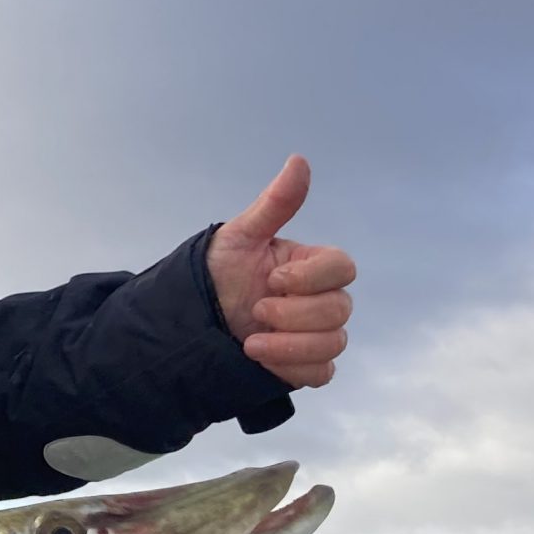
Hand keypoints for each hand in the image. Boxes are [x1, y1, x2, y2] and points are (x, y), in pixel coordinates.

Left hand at [206, 154, 356, 387]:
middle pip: (341, 309)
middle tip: (255, 310)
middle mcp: (319, 299)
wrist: (189, 321)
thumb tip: (299, 161)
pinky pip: (321, 372)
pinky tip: (259, 356)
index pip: (343, 268)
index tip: (273, 278)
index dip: (312, 277)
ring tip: (250, 341)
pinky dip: (293, 366)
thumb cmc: (215, 273)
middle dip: (294, 314)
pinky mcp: (304, 365)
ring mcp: (314, 334)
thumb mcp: (240, 236)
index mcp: (310, 266)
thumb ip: (275, 204)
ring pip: (334, 343)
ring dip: (291, 345)